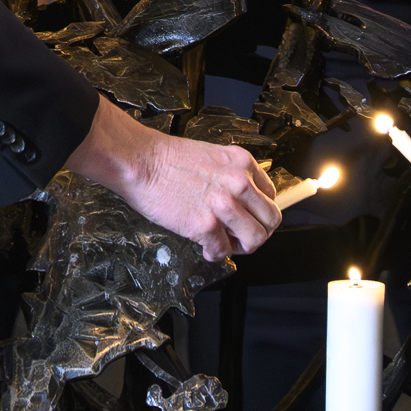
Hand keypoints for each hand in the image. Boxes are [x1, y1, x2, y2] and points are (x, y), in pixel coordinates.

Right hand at [65, 98, 279, 257]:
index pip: (270, 196)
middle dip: (257, 232)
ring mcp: (224, 205)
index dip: (259, 212)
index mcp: (243, 163)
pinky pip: (224, 251)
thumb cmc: (166, 159)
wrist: (139, 161)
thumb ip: (232, 177)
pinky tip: (205, 247)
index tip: (249, 219)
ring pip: (256, 239)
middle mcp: (239, 183)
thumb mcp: (213, 157)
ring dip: (240, 247)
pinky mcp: (205, 225)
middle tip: (241, 237)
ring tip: (224, 243)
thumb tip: (241, 202)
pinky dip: (215, 254)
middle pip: (271, 219)